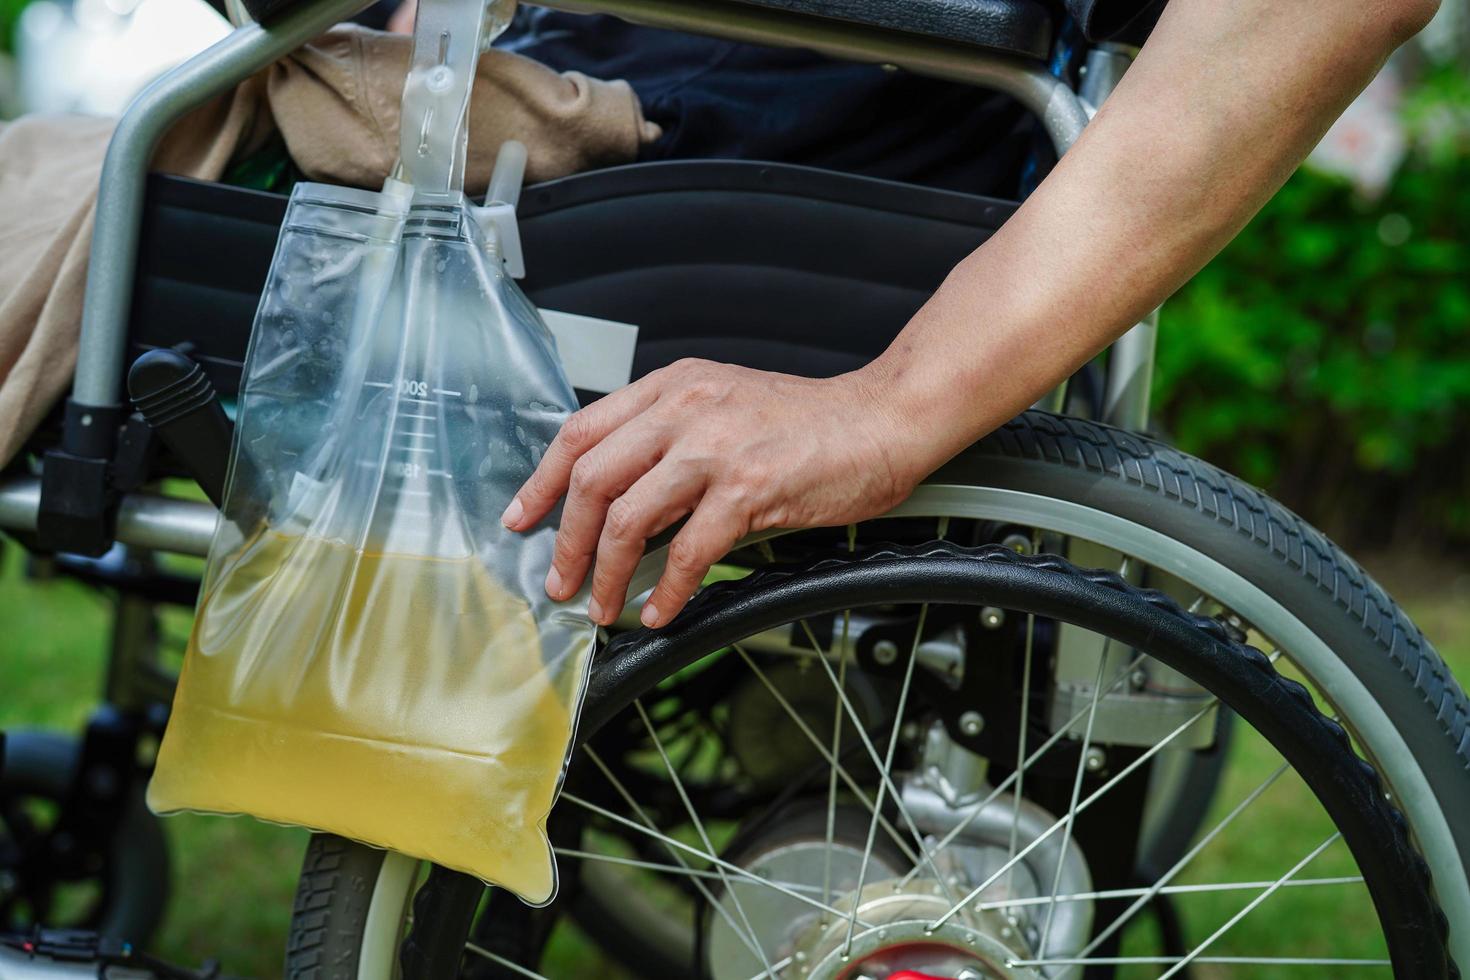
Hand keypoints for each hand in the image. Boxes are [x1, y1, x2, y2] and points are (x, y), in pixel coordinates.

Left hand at [501, 359, 920, 627]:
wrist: (880, 420)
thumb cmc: (807, 423)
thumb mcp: (722, 404)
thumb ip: (669, 437)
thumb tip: (620, 500)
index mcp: (671, 386)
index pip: (579, 432)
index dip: (540, 482)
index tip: (521, 520)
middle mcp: (685, 408)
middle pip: (592, 479)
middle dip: (567, 541)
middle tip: (562, 581)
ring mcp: (716, 448)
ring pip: (629, 518)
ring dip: (607, 574)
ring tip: (605, 607)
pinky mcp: (750, 489)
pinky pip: (688, 552)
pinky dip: (668, 590)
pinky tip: (662, 611)